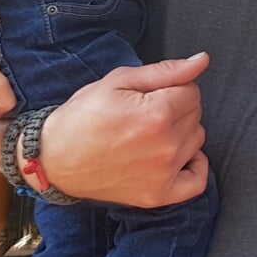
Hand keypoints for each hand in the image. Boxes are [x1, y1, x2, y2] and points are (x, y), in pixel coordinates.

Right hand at [38, 54, 211, 206]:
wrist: (54, 158)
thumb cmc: (83, 117)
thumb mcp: (119, 81)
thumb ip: (166, 71)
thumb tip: (202, 61)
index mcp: (156, 115)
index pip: (192, 91)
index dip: (171, 88)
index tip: (148, 95)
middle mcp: (165, 146)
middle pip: (196, 115)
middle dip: (176, 108)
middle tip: (144, 113)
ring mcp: (163, 174)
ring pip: (197, 140)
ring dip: (181, 134)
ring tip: (149, 134)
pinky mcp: (158, 195)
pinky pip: (198, 181)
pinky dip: (194, 166)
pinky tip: (179, 157)